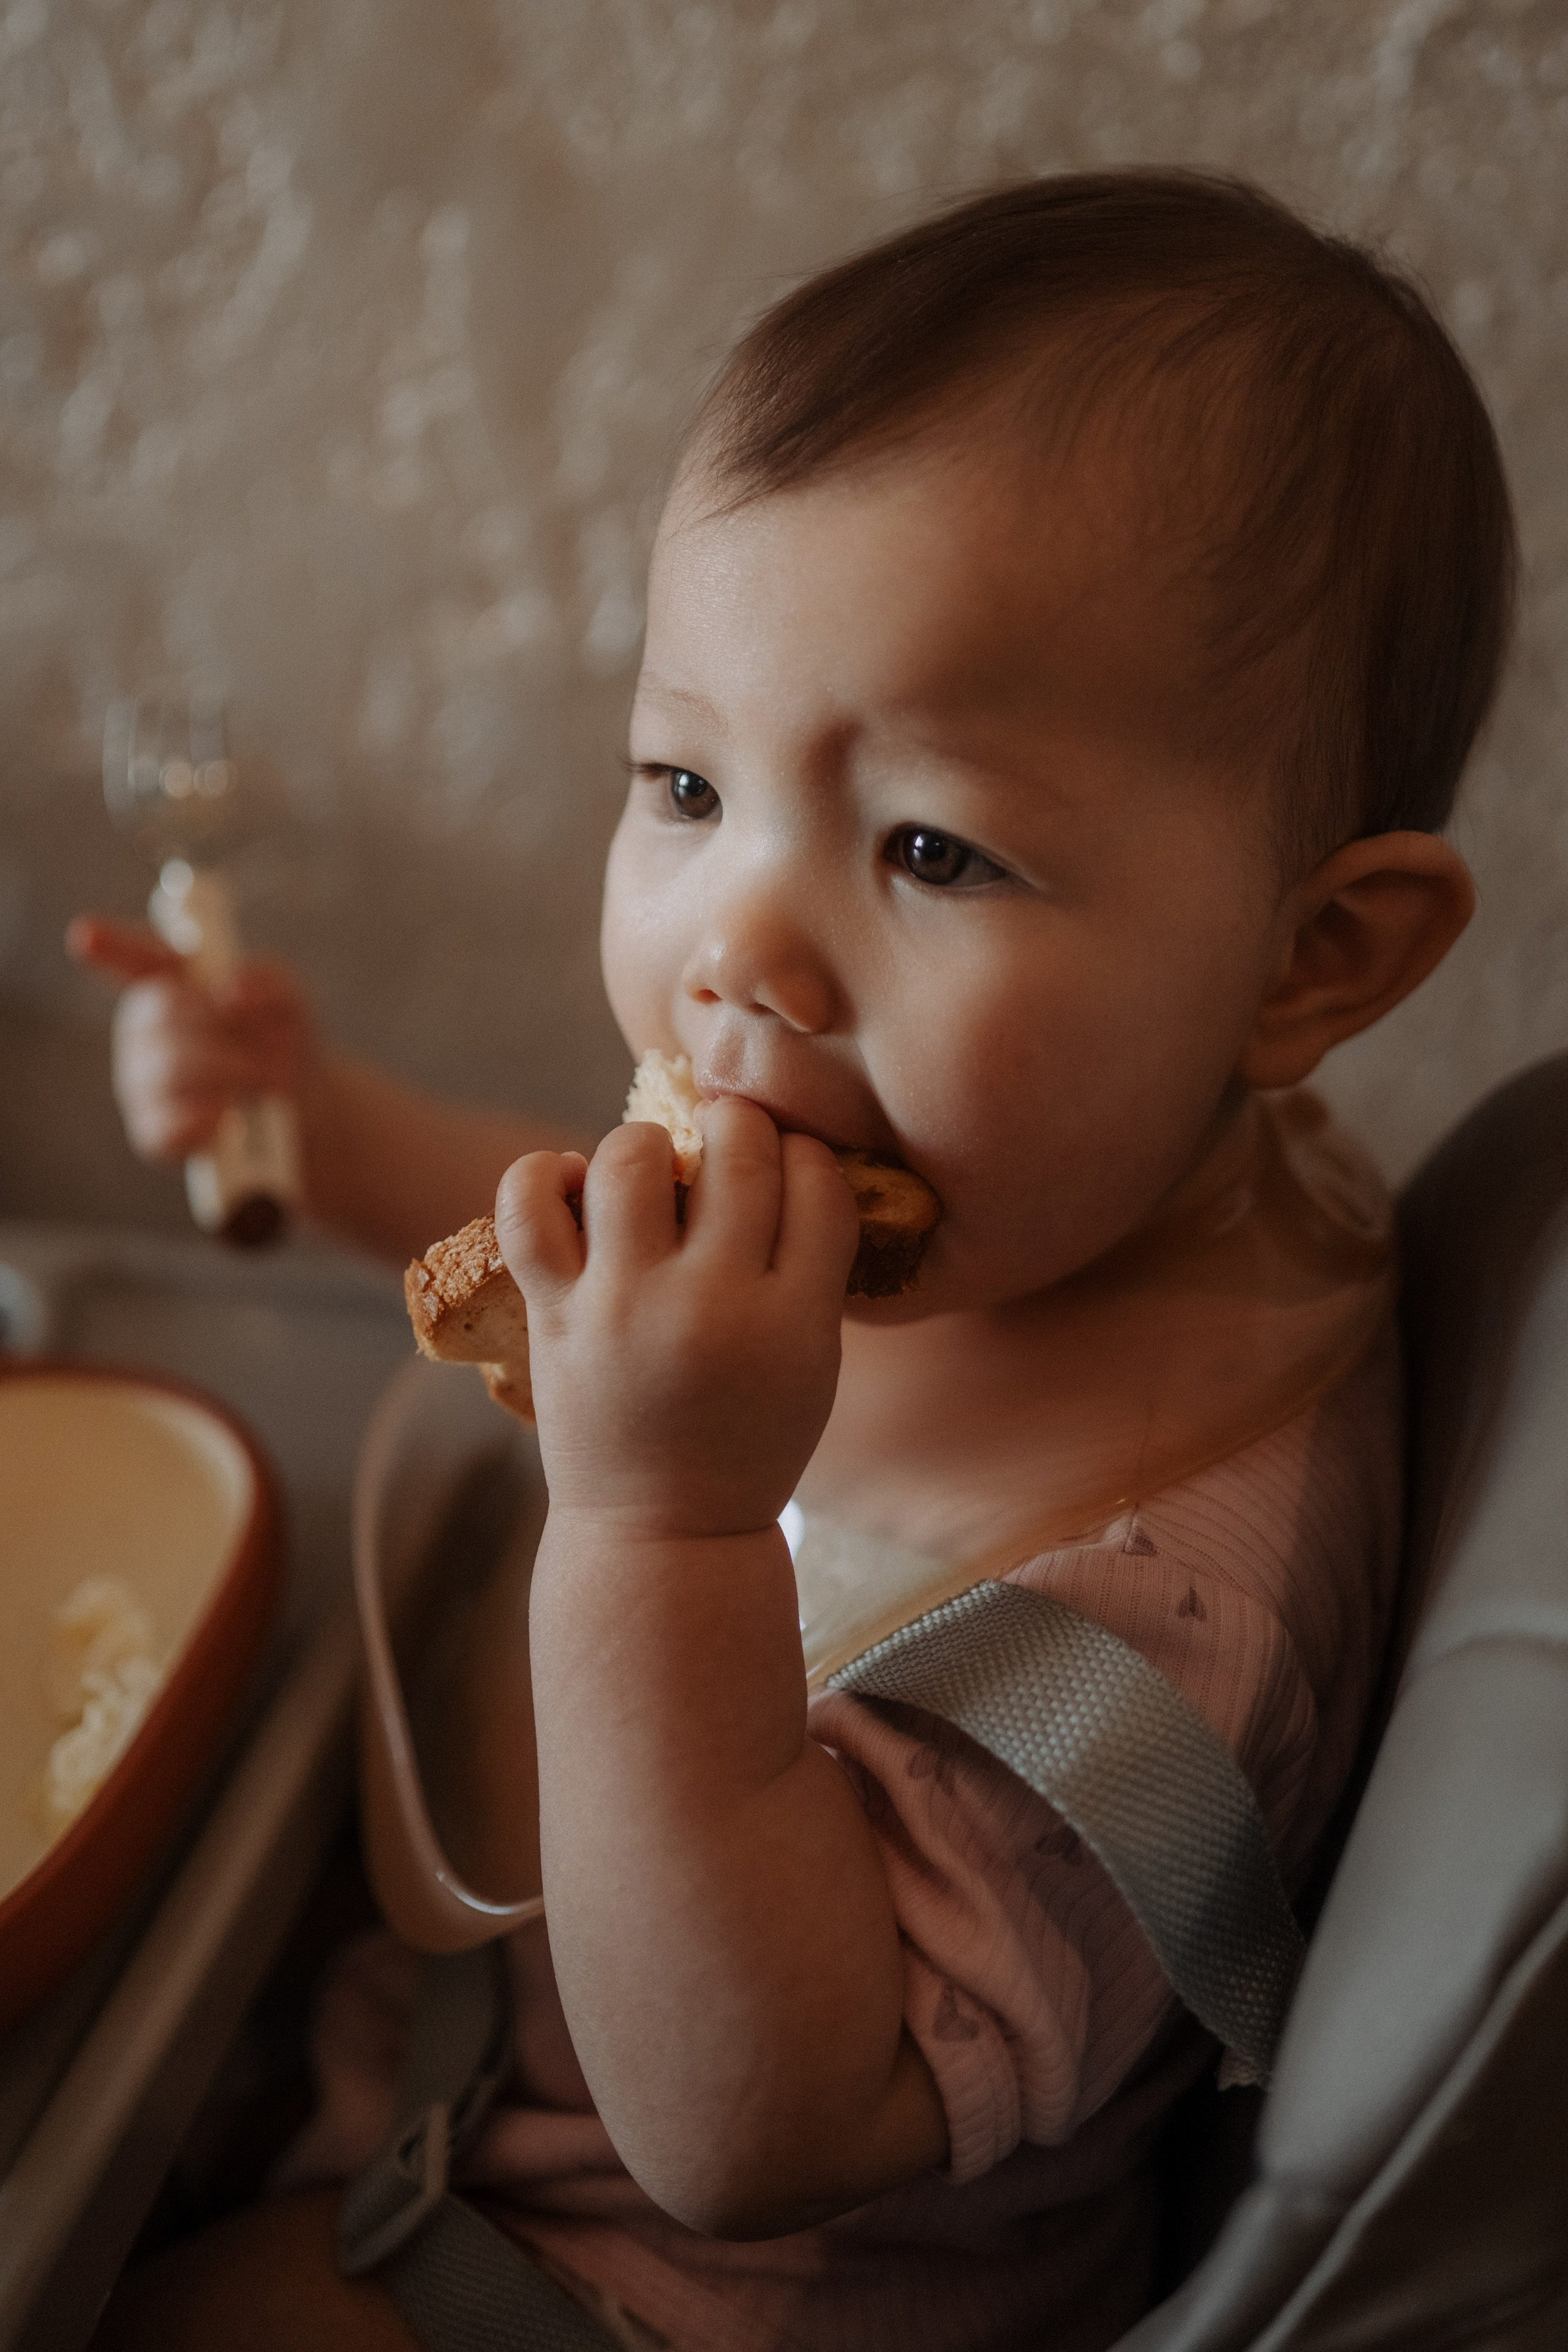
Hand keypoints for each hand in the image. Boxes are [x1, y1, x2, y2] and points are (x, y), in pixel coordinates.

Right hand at [66, 916, 316, 1161]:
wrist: (298, 1104)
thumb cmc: (279, 1038)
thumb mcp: (288, 999)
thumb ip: (265, 980)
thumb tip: (227, 991)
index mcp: (169, 982)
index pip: (136, 957)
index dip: (110, 945)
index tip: (86, 935)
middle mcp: (144, 1028)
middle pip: (166, 1011)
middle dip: (228, 1030)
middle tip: (273, 1045)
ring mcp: (140, 1080)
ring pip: (171, 1069)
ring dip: (235, 1074)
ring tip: (264, 1081)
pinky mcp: (151, 1130)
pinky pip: (169, 1126)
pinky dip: (212, 1121)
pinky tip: (231, 1117)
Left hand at [495, 1095, 859, 1537]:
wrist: (664, 1536)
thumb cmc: (747, 1440)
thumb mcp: (812, 1363)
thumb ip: (809, 1270)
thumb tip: (782, 1155)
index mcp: (794, 1321)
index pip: (818, 1181)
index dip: (807, 1153)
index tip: (788, 1165)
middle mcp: (713, 1304)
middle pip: (740, 1151)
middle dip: (739, 1125)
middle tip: (727, 1142)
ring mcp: (626, 1307)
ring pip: (633, 1158)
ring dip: (646, 1144)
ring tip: (651, 1169)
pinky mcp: (556, 1317)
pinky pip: (528, 1208)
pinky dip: (544, 1172)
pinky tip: (573, 1181)